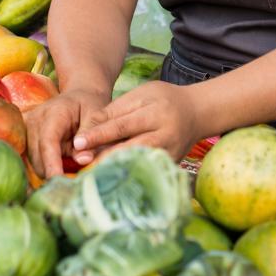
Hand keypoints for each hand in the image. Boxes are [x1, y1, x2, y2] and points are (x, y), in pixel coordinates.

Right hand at [25, 88, 107, 177]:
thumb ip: (91, 139)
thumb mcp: (96, 118)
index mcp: (54, 113)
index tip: (59, 182)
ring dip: (50, 168)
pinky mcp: (23, 134)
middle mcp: (34, 119)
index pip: (48, 143)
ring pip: (33, 162)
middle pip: (38, 157)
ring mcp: (26, 127)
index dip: (52, 164)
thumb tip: (83, 160)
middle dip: (54, 171)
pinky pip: (31, 159)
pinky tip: (58, 164)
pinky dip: (45, 165)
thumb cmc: (89, 105)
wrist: (78, 94)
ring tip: (69, 163)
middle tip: (74, 179)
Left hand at [70, 82, 204, 165]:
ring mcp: (170, 153)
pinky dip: (129, 174)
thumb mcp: (141, 95)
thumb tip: (88, 130)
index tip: (78, 142)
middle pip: (129, 147)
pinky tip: (112, 180)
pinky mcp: (171, 165)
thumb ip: (116, 111)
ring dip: (115, 169)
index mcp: (155, 112)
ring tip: (92, 174)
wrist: (197, 112)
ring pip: (138, 163)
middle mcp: (165, 135)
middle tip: (81, 163)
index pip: (122, 125)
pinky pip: (147, 171)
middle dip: (103, 156)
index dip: (99, 134)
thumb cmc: (163, 100)